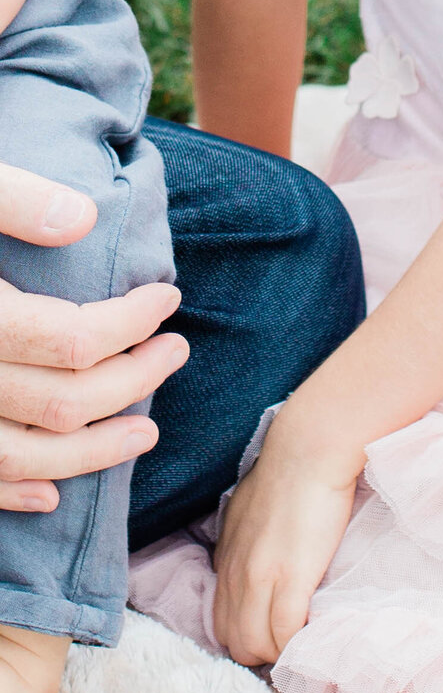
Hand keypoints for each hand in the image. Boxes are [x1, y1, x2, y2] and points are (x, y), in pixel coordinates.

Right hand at [0, 161, 187, 510]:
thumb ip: (10, 199)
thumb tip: (82, 221)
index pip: (73, 339)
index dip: (132, 321)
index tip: (167, 297)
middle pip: (61, 404)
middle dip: (132, 381)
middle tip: (176, 351)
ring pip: (24, 460)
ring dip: (93, 452)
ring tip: (146, 429)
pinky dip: (14, 491)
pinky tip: (51, 493)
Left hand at [213, 415, 359, 666]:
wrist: (308, 450)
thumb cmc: (288, 468)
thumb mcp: (250, 507)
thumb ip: (248, 538)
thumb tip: (261, 552)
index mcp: (227, 558)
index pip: (222, 620)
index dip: (247, 634)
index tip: (273, 632)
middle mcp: (235, 574)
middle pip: (235, 642)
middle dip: (262, 652)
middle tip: (291, 643)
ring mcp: (260, 579)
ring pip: (256, 646)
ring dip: (280, 653)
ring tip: (305, 642)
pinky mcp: (290, 580)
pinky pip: (285, 634)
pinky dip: (298, 644)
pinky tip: (314, 635)